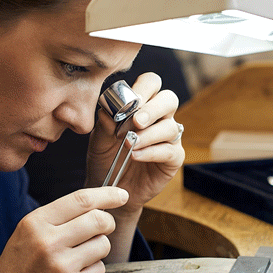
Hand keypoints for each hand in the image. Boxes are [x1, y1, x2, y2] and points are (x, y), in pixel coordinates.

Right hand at [0, 186, 128, 272]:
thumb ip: (56, 220)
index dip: (107, 195)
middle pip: (99, 220)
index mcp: (34, 224)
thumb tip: (96, 206)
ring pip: (103, 245)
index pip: (81, 200)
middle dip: (107, 223)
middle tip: (103, 229)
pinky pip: (99, 269)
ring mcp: (62, 267)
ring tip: (78, 259)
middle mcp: (48, 242)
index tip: (121, 194)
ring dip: (97, 250)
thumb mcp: (25, 236)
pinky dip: (92, 272)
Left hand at [86, 72, 184, 216]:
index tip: (129, 101)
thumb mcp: (98, 140)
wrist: (109, 189)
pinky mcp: (173, 159)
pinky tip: (135, 156)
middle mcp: (159, 118)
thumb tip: (107, 110)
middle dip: (152, 109)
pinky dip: (151, 152)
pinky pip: (170, 151)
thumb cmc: (106, 159)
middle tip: (135, 122)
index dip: (143, 88)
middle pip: (169, 100)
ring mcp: (169, 138)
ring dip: (148, 134)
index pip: (151, 83)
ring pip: (170, 127)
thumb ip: (104, 125)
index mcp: (142, 105)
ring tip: (130, 144)